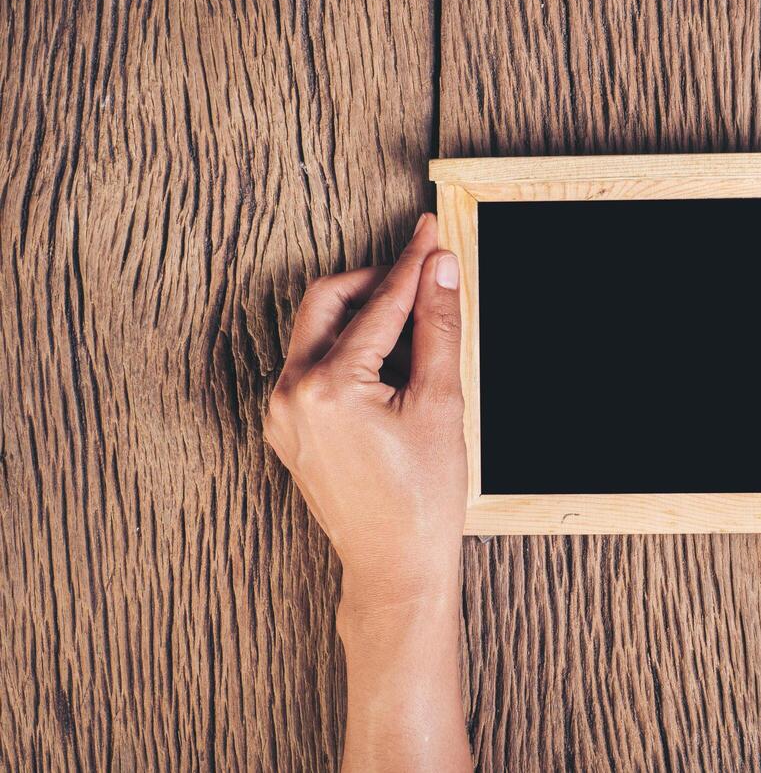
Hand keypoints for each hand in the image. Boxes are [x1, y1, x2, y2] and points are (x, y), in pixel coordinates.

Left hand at [265, 213, 465, 610]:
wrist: (395, 565)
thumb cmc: (422, 497)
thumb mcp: (441, 403)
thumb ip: (437, 327)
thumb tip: (439, 269)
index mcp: (329, 386)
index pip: (378, 303)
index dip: (411, 263)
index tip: (429, 232)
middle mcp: (291, 394)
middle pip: (327, 301)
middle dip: (375, 282)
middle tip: (419, 276)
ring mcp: (281, 412)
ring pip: (316, 331)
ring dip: (361, 316)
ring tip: (412, 329)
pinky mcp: (285, 427)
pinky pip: (312, 365)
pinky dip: (347, 350)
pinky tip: (387, 365)